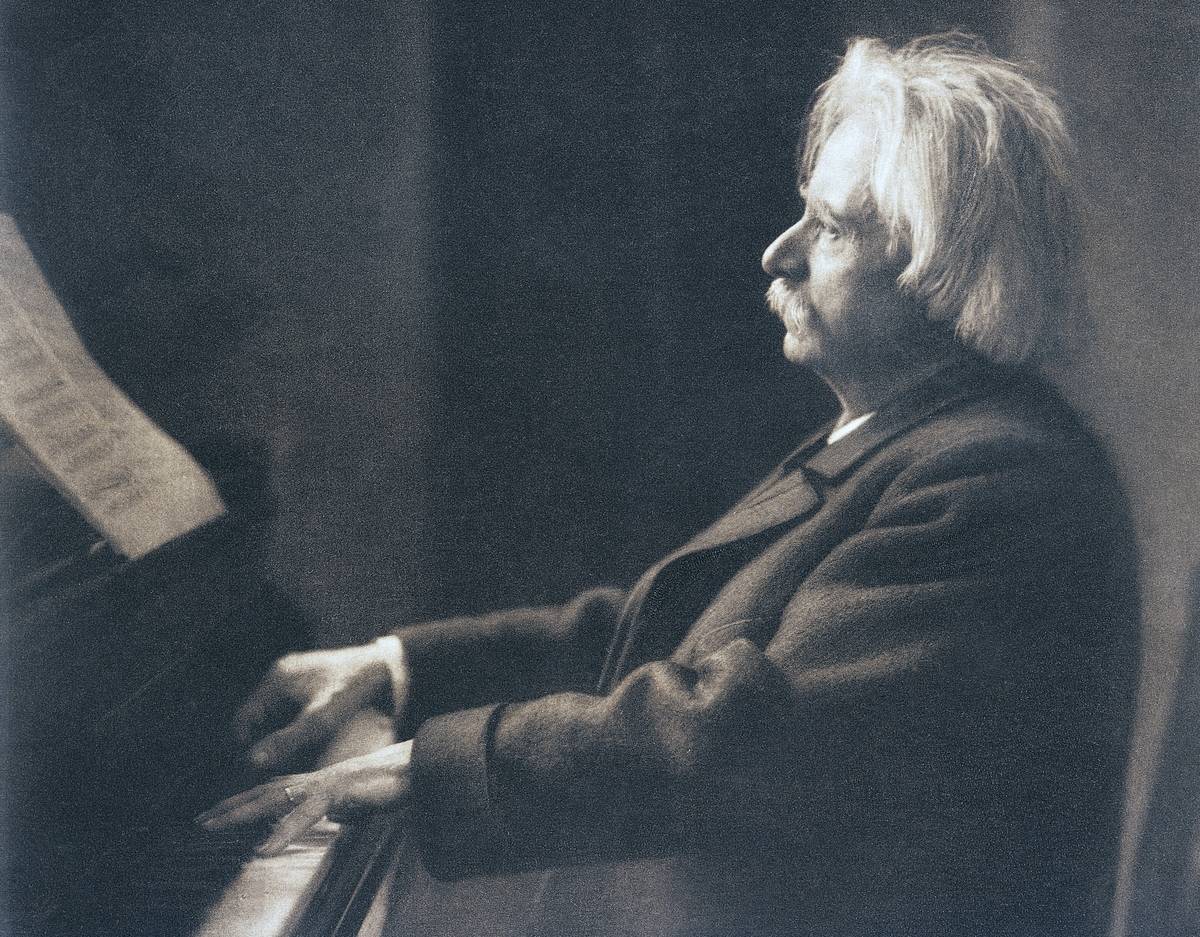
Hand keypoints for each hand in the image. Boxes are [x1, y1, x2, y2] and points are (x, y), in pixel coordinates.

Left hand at [196, 740, 413, 855]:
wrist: (423, 765)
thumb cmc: (397, 781)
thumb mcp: (364, 801)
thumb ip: (345, 808)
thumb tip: (337, 816)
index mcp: (321, 783)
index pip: (276, 790)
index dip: (247, 800)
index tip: (219, 813)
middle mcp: (318, 779)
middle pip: (266, 792)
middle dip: (232, 806)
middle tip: (200, 822)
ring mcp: (328, 783)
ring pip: (276, 798)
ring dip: (242, 813)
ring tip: (214, 827)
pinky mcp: (342, 791)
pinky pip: (305, 814)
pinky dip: (282, 832)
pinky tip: (263, 848)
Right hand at [235, 643, 406, 769]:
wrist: (395, 668)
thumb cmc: (358, 688)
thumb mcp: (322, 718)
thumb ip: (288, 740)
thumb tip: (251, 763)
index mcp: (277, 679)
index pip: (244, 722)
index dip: (249, 750)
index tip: (261, 774)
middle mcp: (285, 679)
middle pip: (261, 724)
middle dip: (269, 750)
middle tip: (281, 776)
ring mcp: (302, 684)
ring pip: (281, 724)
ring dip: (286, 746)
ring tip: (299, 770)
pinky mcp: (319, 692)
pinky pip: (300, 719)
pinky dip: (303, 737)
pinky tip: (317, 756)